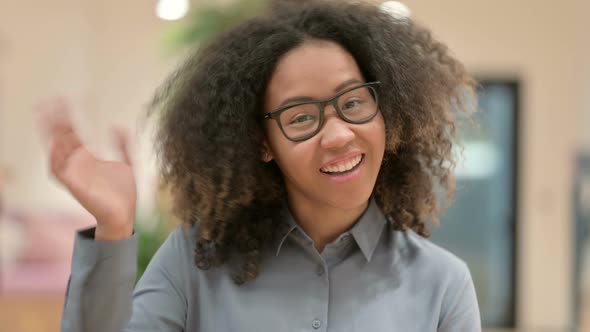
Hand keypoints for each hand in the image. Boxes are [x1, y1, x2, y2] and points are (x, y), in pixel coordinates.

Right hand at [39, 97, 136, 239]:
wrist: (125, 215)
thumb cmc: (123, 193)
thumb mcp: (128, 163)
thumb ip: (123, 145)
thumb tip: (118, 126)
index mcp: (87, 158)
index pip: (72, 133)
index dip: (66, 117)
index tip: (62, 100)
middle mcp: (77, 165)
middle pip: (60, 139)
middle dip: (54, 122)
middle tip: (49, 103)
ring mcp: (75, 175)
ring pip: (56, 153)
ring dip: (53, 136)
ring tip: (52, 120)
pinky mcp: (75, 186)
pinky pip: (59, 172)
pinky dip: (56, 158)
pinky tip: (57, 144)